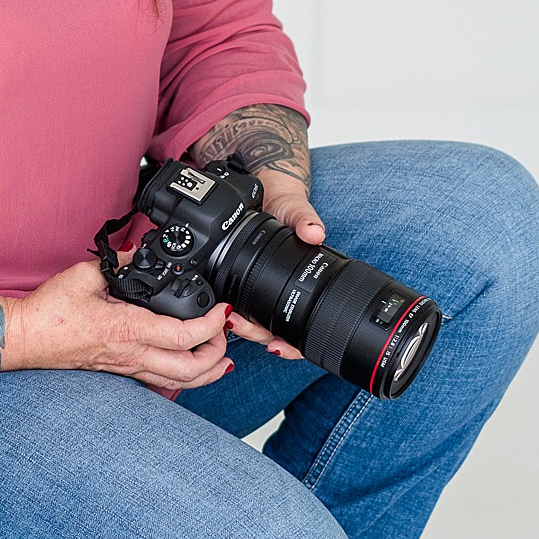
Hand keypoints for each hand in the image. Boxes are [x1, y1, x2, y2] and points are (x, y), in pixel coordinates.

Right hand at [4, 258, 231, 392]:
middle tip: (224, 332)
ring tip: (220, 354)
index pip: (183, 336)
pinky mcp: (121, 372)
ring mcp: (127, 368)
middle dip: (217, 353)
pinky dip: (184, 376)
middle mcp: (132, 355)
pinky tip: (191, 364)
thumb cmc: (50, 312)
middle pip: (191, 370)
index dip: (211, 326)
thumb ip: (118, 262)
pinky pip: (161, 381)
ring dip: (207, 371)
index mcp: (127, 329)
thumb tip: (139, 254)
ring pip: (179, 383)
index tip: (222, 310)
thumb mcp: (85, 274)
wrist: (26, 338)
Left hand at [224, 168, 326, 361]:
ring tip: (229, 318)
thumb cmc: (288, 206)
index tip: (277, 345)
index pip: (306, 328)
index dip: (294, 345)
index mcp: (303, 284)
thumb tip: (315, 232)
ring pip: (258, 326)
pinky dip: (233, 314)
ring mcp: (266, 290)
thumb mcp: (296, 209)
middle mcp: (286, 292)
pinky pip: (243, 308)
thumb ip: (306, 219)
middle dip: (258, 336)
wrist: (269, 193)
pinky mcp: (245, 283)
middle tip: (239, 325)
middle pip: (276, 333)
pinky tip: (223, 310)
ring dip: (244, 328)